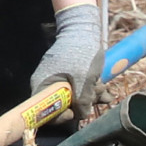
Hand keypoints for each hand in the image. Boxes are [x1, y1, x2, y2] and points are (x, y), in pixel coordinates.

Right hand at [29, 3, 103, 117]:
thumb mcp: (84, 79)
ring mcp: (59, 80)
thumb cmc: (80, 52)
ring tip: (102, 87)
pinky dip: (90, 90)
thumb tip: (82, 115)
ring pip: (74, 99)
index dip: (58, 117)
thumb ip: (82, 101)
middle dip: (82, 104)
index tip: (73, 113)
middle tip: (96, 95)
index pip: (44, 112)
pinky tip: (102, 87)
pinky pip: (79, 90)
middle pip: (62, 107)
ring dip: (90, 96)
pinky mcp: (70, 76)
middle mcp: (48, 85)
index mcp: (43, 86)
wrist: (83, 28)